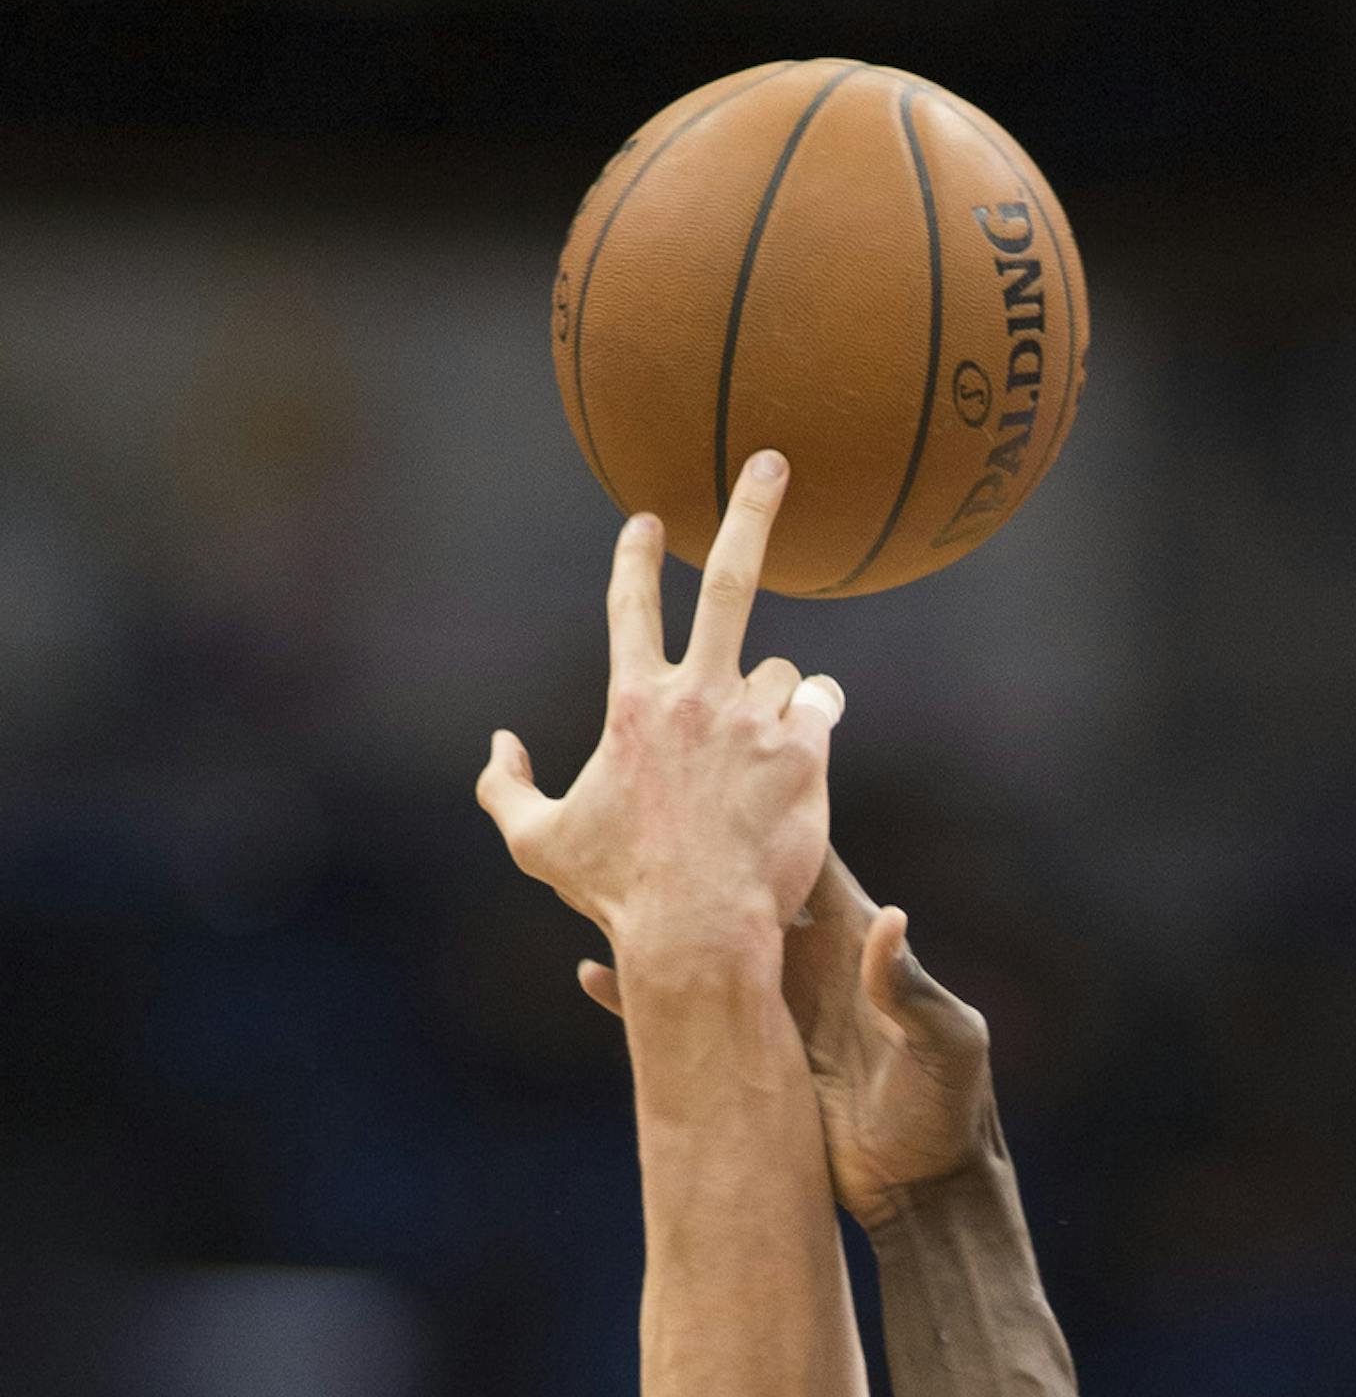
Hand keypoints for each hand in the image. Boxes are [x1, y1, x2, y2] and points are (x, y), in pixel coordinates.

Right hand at [477, 454, 844, 972]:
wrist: (698, 933)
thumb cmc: (619, 894)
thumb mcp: (540, 846)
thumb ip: (505, 791)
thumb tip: (496, 746)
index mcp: (633, 703)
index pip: (630, 604)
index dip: (636, 555)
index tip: (647, 519)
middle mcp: (698, 696)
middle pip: (731, 580)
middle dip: (751, 510)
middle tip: (771, 463)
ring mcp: (755, 721)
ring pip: (781, 672)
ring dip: (777, 694)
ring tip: (770, 740)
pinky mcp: (804, 754)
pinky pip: (819, 709)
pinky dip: (814, 720)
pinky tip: (808, 748)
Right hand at [582, 852, 994, 1227]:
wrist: (924, 1191)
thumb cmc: (951, 1111)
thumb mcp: (947, 1045)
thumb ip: (911, 987)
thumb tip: (890, 917)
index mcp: (853, 942)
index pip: (802, 862)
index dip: (765, 819)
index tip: (719, 776)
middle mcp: (805, 962)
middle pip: (738, 892)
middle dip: (694, 857)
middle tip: (637, 820)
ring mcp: (771, 1006)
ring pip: (700, 948)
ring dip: (656, 924)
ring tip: (598, 892)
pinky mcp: (747, 1053)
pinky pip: (685, 1019)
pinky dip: (639, 1000)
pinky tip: (592, 976)